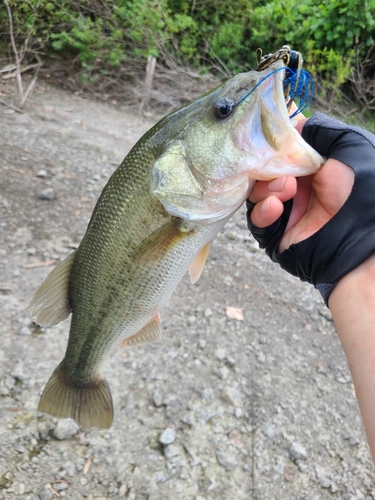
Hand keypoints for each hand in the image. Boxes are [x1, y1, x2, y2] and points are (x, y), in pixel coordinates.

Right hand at [249, 123, 353, 251]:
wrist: (362, 238)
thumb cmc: (362, 187)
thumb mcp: (348, 145)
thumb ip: (320, 130)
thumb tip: (293, 124)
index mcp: (315, 169)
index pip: (281, 152)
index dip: (271, 146)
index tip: (266, 141)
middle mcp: (300, 189)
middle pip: (263, 172)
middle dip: (266, 168)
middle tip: (278, 170)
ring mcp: (288, 212)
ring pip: (256, 194)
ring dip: (266, 188)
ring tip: (285, 191)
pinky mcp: (277, 235)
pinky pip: (256, 220)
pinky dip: (263, 211)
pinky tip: (276, 207)